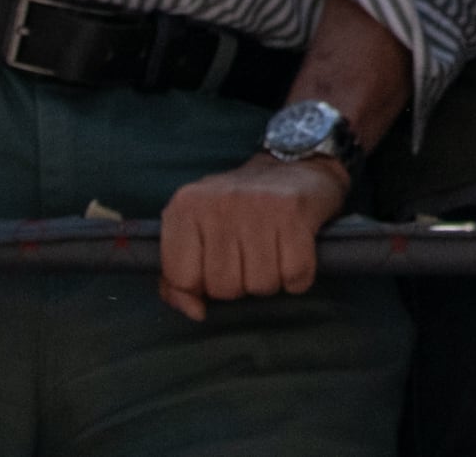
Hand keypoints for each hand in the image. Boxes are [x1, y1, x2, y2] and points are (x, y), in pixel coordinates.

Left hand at [157, 148, 350, 321]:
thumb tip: (195, 311)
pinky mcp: (294, 214)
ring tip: (272, 254)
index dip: (201, 286)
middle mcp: (218, 203)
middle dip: (240, 283)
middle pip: (223, 287)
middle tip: (249, 257)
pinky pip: (295, 275)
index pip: (182, 277)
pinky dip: (298, 277)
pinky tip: (294, 254)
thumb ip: (178, 277)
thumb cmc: (240, 208)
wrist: (296, 165)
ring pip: (260, 286)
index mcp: (185, 207)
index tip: (216, 269)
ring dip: (270, 281)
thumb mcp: (197, 229)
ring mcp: (257, 207)